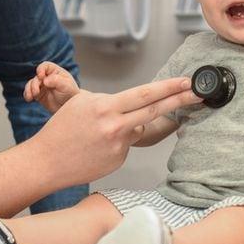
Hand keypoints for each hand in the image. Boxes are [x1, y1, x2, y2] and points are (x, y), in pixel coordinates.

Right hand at [23, 61, 80, 112]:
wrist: (69, 107)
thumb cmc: (71, 94)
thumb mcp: (66, 86)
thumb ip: (56, 81)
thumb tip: (45, 80)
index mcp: (56, 72)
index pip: (45, 66)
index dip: (41, 70)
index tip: (41, 77)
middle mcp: (47, 77)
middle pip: (36, 77)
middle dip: (35, 84)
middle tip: (37, 92)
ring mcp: (42, 86)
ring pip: (31, 84)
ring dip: (29, 89)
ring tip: (31, 97)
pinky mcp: (38, 95)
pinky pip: (29, 92)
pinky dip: (27, 94)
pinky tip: (28, 99)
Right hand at [30, 77, 202, 185]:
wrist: (45, 162)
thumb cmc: (61, 130)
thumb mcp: (82, 104)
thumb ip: (110, 103)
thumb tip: (130, 105)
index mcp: (106, 107)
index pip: (145, 93)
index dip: (170, 87)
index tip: (187, 82)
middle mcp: (116, 126)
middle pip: (155, 110)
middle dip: (180, 99)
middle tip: (198, 92)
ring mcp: (119, 146)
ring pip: (139, 127)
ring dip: (132, 124)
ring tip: (100, 131)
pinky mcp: (119, 160)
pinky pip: (126, 145)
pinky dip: (116, 143)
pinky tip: (95, 148)